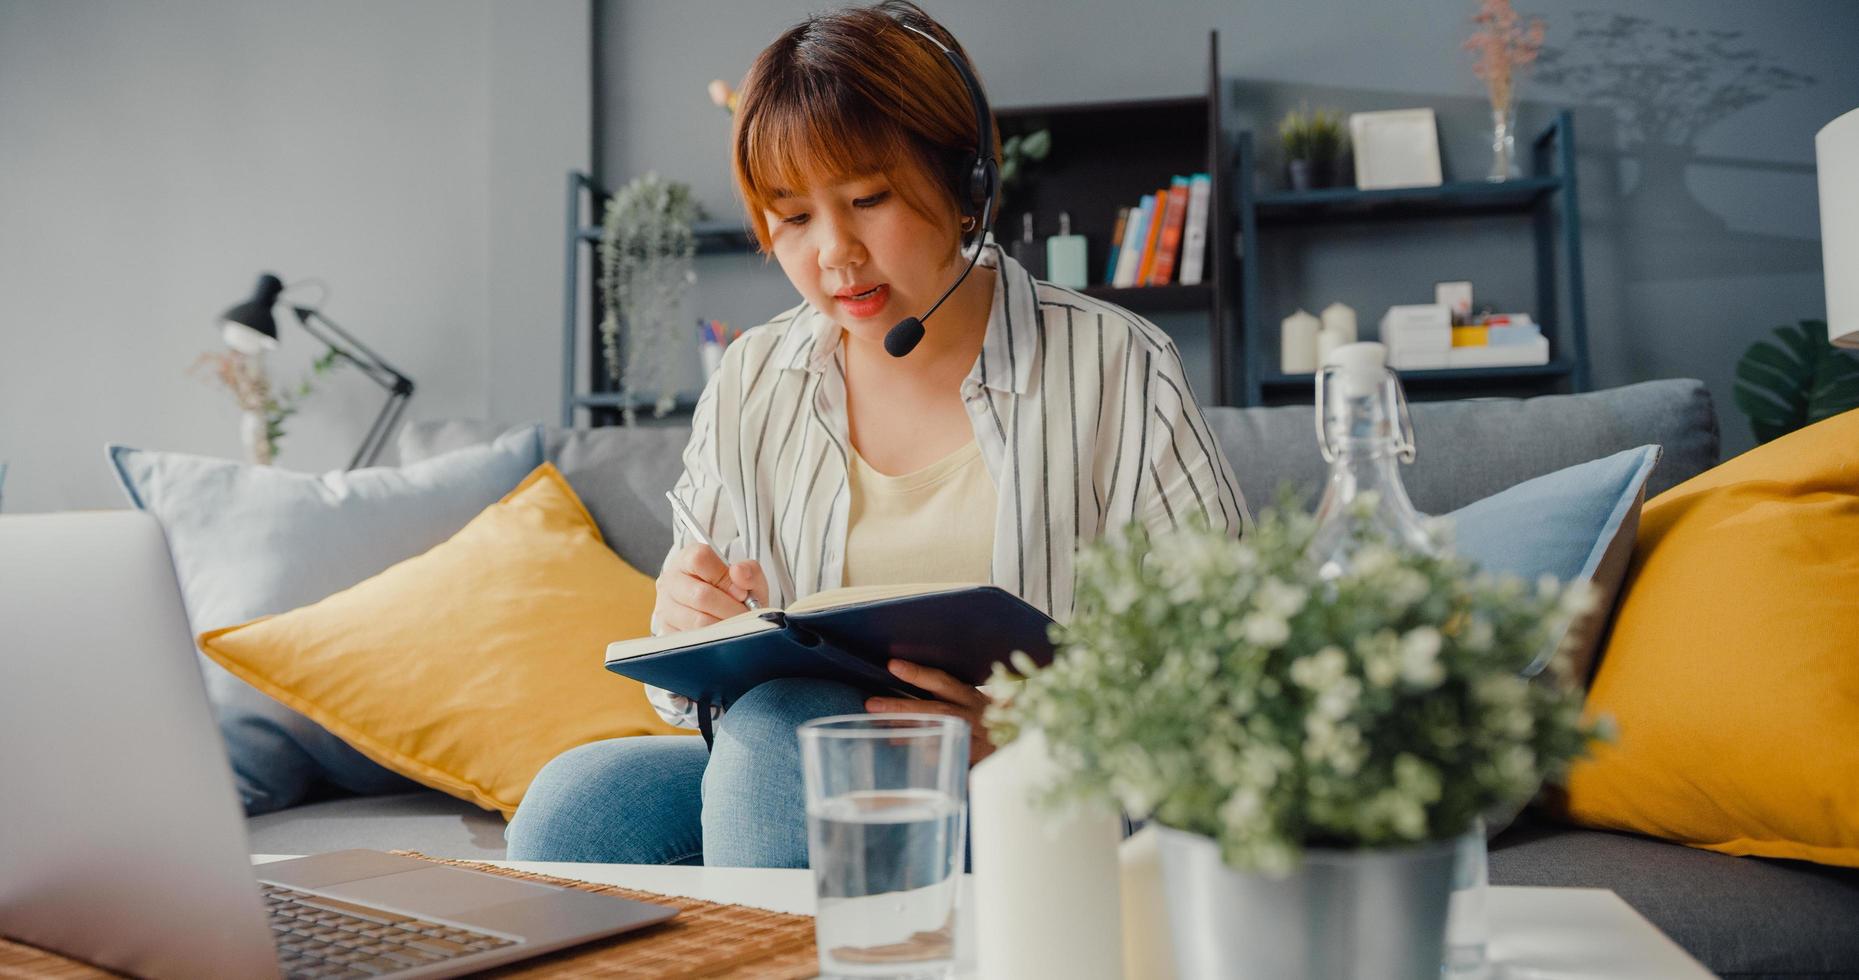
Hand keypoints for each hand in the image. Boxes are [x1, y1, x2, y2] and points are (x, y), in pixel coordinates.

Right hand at [653, 544, 767, 632]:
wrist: (720, 610)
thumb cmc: (731, 590)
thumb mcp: (746, 576)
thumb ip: (748, 570)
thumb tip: (739, 572)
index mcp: (687, 559)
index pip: (699, 560)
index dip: (724, 577)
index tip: (741, 592)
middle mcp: (671, 581)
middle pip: (700, 595)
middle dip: (730, 608)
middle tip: (745, 614)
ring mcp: (665, 608)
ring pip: (698, 622)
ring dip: (725, 626)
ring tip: (737, 625)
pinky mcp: (667, 632)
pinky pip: (693, 640)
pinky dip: (714, 640)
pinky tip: (723, 635)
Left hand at [866, 660, 996, 765]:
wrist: (1026, 741)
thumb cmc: (991, 720)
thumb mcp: (974, 704)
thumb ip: (948, 697)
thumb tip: (905, 686)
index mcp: (971, 696)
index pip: (943, 681)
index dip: (918, 673)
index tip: (892, 665)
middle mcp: (974, 714)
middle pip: (936, 709)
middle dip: (902, 706)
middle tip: (872, 704)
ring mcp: (977, 737)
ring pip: (941, 732)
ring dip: (909, 730)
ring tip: (882, 727)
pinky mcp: (978, 758)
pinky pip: (950, 755)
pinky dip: (928, 752)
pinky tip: (906, 748)